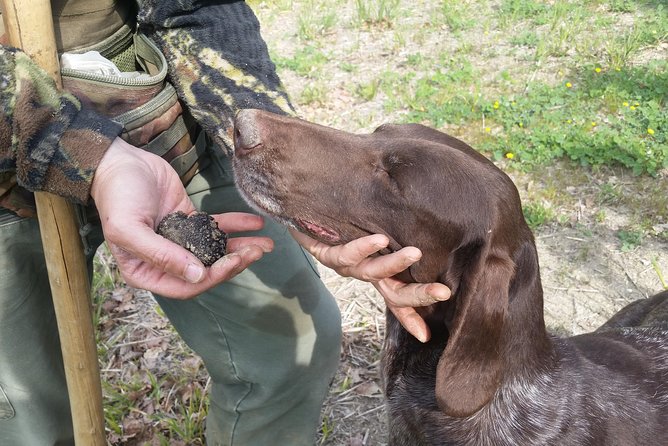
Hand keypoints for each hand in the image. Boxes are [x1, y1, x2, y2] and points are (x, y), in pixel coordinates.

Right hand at [91, 137, 272, 298]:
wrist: (119, 162)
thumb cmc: (117, 197)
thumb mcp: (130, 229)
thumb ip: (162, 255)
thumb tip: (197, 276)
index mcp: (146, 271)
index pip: (186, 286)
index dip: (212, 278)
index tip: (233, 263)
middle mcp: (165, 261)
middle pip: (206, 270)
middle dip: (233, 263)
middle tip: (257, 252)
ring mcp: (180, 240)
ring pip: (215, 250)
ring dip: (241, 248)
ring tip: (266, 244)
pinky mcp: (189, 220)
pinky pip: (216, 227)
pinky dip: (236, 226)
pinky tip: (255, 224)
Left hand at [290, 229, 449, 342]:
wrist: (302, 209)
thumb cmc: (342, 219)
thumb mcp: (373, 226)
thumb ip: (396, 225)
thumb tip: (425, 213)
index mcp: (375, 272)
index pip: (397, 299)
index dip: (411, 318)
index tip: (425, 337)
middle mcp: (363, 273)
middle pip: (394, 293)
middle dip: (419, 295)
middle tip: (443, 292)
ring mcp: (345, 266)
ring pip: (372, 272)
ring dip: (394, 264)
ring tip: (414, 254)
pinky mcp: (326, 254)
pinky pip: (346, 254)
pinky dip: (364, 247)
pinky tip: (379, 239)